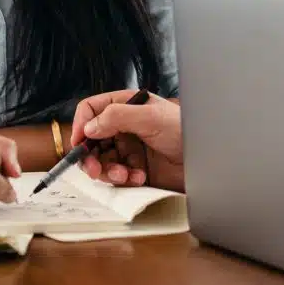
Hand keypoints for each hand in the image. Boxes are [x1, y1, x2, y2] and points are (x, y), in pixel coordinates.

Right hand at [70, 90, 184, 190]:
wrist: (205, 158)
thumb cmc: (185, 130)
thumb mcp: (150, 117)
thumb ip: (116, 117)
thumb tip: (89, 127)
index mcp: (126, 105)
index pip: (92, 109)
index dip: (81, 124)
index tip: (78, 142)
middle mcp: (124, 126)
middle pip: (91, 140)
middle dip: (90, 156)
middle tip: (94, 170)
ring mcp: (129, 148)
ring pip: (101, 160)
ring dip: (108, 170)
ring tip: (123, 175)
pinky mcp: (135, 168)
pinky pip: (116, 175)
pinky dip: (122, 179)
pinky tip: (138, 177)